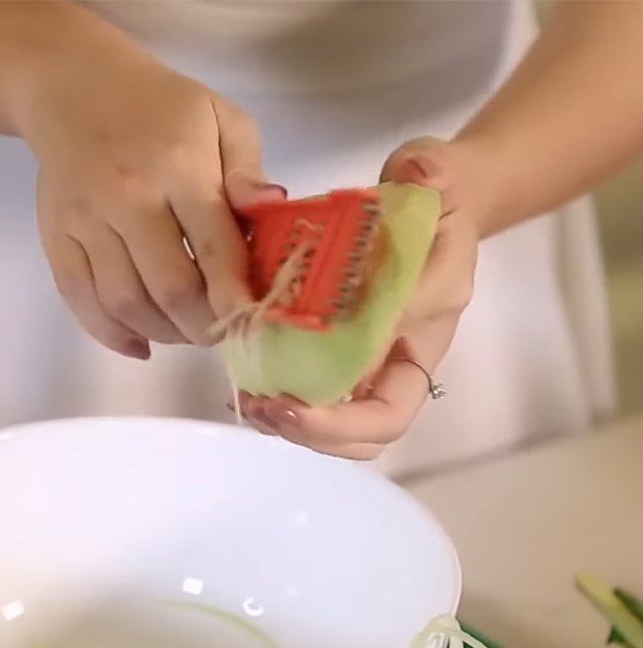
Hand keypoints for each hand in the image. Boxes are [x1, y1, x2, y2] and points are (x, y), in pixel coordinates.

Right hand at [16, 23, 283, 358]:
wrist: (73, 85)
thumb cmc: (162, 107)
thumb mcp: (221, 119)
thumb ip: (248, 170)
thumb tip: (274, 208)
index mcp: (179, 168)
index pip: (213, 246)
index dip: (235, 296)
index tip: (251, 324)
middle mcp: (129, 197)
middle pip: (168, 287)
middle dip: (202, 325)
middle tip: (220, 331)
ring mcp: (86, 220)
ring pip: (124, 302)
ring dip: (162, 333)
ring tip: (185, 331)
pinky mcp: (56, 236)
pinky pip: (78, 299)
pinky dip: (110, 334)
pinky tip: (141, 344)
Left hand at [239, 137, 478, 459]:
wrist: (435, 202)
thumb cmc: (436, 194)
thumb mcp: (437, 177)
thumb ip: (429, 176)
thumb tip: (418, 176)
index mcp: (429, 324)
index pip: (396, 399)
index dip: (345, 416)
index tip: (293, 401)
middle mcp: (404, 355)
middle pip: (370, 433)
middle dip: (315, 433)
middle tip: (263, 406)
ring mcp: (376, 358)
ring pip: (344, 426)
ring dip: (294, 425)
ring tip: (249, 400)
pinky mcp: (347, 348)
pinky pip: (321, 393)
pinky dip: (284, 401)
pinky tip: (247, 383)